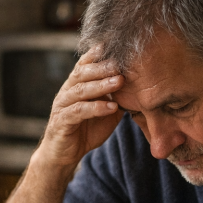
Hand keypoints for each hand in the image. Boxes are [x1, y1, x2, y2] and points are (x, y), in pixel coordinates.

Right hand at [36, 46, 123, 169]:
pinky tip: (111, 107)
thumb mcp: (105, 111)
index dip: (98, 54)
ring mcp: (62, 106)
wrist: (64, 155)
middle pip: (83, 73)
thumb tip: (140, 87)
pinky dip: (96, 108)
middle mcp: (67, 91)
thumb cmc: (85, 130)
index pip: (85, 64)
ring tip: (120, 81)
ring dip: (101, 85)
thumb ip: (117, 97)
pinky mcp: (61, 122)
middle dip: (103, 67)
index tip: (116, 46)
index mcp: (76, 85)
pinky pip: (78, 112)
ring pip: (80, 90)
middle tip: (121, 63)